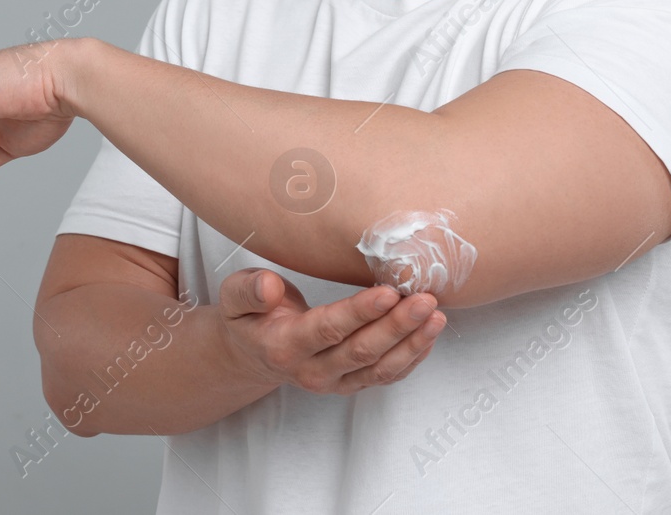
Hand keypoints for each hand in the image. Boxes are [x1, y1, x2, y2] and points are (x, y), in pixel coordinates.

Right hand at [214, 267, 446, 393]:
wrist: (252, 354)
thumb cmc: (248, 317)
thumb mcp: (233, 298)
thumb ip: (248, 291)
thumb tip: (269, 286)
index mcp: (283, 347)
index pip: (328, 330)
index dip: (360, 312)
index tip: (389, 292)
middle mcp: (311, 371)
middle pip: (362, 351)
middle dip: (398, 326)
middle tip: (426, 300)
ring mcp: (334, 383)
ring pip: (380, 368)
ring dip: (412, 343)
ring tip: (437, 316)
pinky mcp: (351, 384)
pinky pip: (387, 376)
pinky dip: (412, 357)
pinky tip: (429, 334)